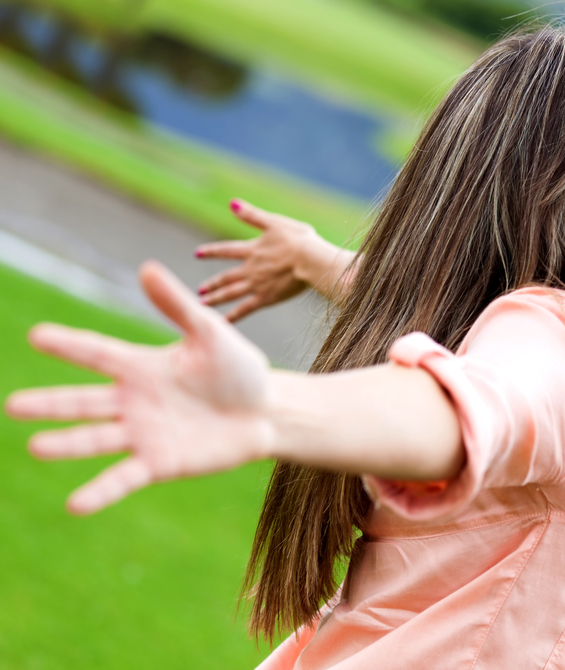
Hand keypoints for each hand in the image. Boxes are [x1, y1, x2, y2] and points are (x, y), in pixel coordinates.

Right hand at [5, 261, 273, 514]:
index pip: (97, 353)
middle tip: (13, 406)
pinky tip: (75, 504)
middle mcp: (134, 401)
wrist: (268, 412)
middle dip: (49, 404)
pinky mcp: (159, 463)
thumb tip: (146, 267)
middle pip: (83, 402)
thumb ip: (177, 305)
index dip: (68, 345)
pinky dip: (100, 491)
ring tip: (35, 446)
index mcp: (142, 366)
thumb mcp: (210, 333)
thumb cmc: (239, 370)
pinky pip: (123, 478)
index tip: (35, 335)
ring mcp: (143, 434)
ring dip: (67, 444)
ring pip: (95, 439)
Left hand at [195, 200, 321, 320]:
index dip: (211, 251)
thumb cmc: (298, 240)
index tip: (197, 254)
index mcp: (252, 250)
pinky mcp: (266, 298)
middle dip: (212, 284)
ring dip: (216, 299)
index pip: (226, 250)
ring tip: (204, 304)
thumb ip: (253, 216)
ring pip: (230, 294)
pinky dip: (233, 316)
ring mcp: (257, 285)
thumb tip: (231, 203)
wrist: (311, 261)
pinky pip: (245, 309)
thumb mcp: (275, 223)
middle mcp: (250, 269)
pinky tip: (223, 322)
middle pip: (226, 277)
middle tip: (200, 291)